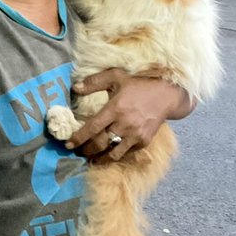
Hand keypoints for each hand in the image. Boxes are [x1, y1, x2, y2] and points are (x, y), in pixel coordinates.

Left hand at [66, 69, 191, 161]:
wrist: (167, 94)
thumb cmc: (139, 84)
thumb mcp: (117, 76)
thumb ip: (95, 82)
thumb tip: (74, 88)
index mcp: (115, 108)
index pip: (92, 127)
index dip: (79, 137)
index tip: (68, 144)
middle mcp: (124, 124)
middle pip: (100, 143)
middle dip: (86, 150)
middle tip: (77, 152)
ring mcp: (135, 135)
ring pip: (113, 153)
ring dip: (99, 158)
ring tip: (90, 159)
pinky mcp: (144, 141)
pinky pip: (126, 153)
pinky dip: (115, 155)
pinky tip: (107, 155)